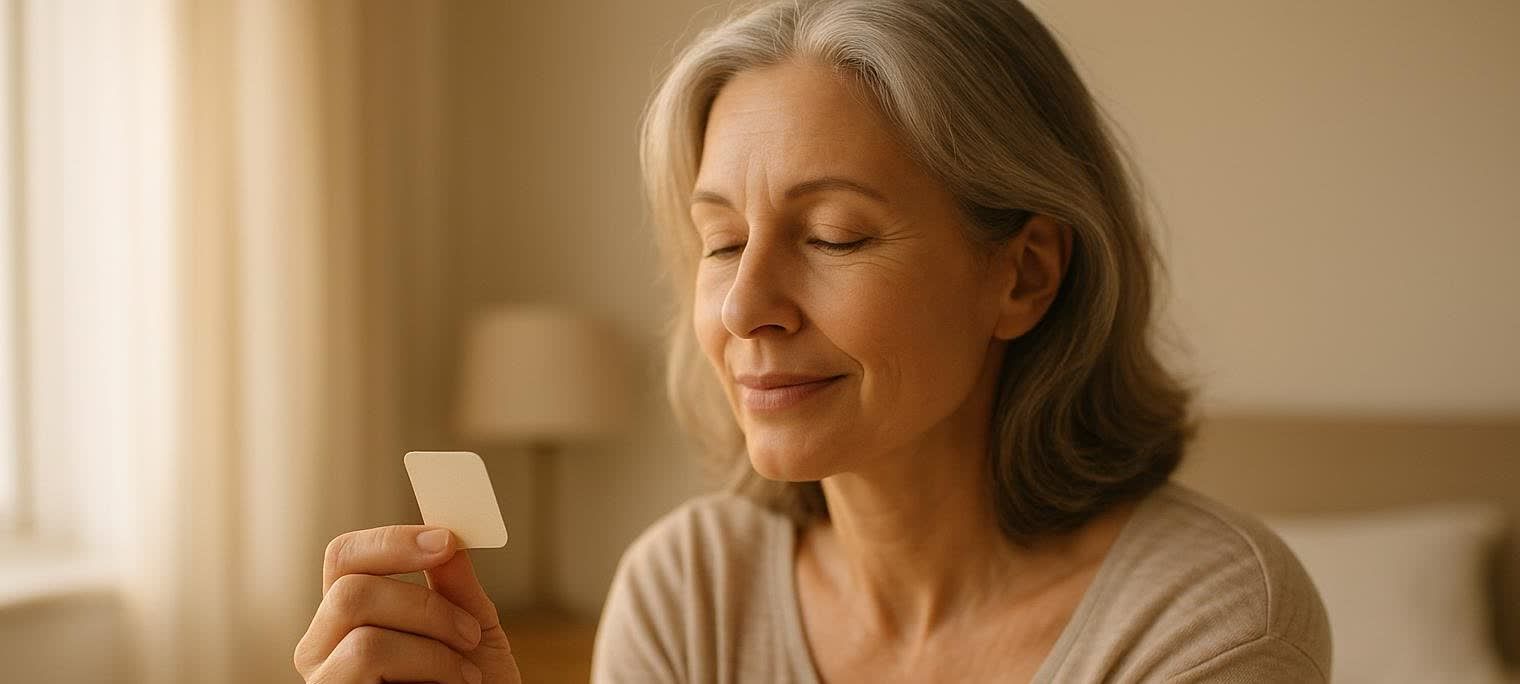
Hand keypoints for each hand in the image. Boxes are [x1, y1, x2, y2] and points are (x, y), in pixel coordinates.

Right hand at [294, 525, 522, 682]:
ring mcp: (324, 678)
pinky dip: (428, 665)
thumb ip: (455, 584)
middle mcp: (323, 646)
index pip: (344, 557)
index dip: (392, 540)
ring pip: (361, 628)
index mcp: (348, 617)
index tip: (447, 540)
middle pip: (349, 588)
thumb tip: (447, 534)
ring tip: (466, 670)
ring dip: (432, 640)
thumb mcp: (472, 629)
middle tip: (470, 630)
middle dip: (424, 603)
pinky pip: (368, 656)